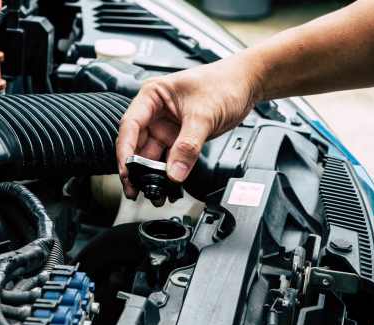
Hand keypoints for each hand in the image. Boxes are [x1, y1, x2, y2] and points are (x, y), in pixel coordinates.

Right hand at [116, 55, 262, 198]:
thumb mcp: (204, 114)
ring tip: (152, 193)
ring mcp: (166, 126)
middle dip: (135, 169)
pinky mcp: (178, 138)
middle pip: (137, 144)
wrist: (247, 84)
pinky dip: (167, 173)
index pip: (130, 125)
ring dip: (151, 175)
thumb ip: (188, 146)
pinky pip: (169, 159)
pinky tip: (167, 187)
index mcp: (153, 96)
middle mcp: (155, 112)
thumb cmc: (224, 82)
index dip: (125, 150)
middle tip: (134, 189)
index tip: (126, 170)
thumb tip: (174, 172)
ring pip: (152, 155)